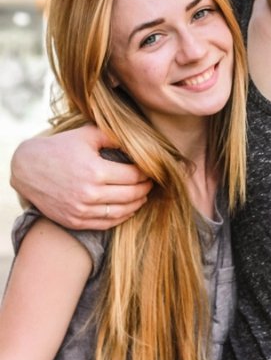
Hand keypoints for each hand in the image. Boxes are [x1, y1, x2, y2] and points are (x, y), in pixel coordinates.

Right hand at [10, 124, 152, 229]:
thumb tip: (140, 142)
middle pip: (131, 195)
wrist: (28, 168)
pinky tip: (128, 208)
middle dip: (145, 188)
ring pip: (121, 212)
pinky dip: (121, 217)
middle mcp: (89, 194)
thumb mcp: (87, 135)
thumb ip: (114, 136)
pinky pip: (106, 224)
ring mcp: (81, 210)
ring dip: (137, 204)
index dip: (147, 173)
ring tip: (143, 195)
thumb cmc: (60, 148)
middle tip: (151, 182)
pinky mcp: (75, 221)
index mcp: (95, 171)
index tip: (152, 169)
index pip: (133, 176)